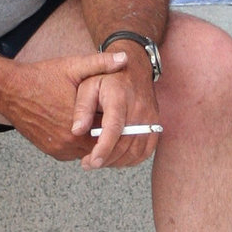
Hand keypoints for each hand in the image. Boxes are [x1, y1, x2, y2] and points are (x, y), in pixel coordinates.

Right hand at [0, 50, 127, 160]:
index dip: (120, 122)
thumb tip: (124, 58)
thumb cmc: (40, 78)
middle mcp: (69, 139)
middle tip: (113, 119)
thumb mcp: (72, 66)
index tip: (126, 114)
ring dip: (93, 139)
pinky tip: (81, 127)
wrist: (10, 90)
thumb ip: (100, 63)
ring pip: (87, 149)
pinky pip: (73, 152)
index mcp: (79, 120)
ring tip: (98, 122)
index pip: (111, 130)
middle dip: (107, 133)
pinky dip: (79, 143)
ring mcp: (59, 148)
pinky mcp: (51, 151)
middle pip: (100, 143)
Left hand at [77, 47, 160, 170]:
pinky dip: (131, 159)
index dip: (103, 148)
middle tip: (87, 164)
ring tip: (99, 161)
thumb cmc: (107, 77)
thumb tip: (76, 131)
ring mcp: (150, 118)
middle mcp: (138, 109)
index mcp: (119, 97)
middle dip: (105, 159)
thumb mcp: (88, 85)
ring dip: (116, 162)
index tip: (91, 162)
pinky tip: (116, 158)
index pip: (114, 128)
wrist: (134, 67)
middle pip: (124, 144)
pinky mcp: (155, 125)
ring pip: (135, 151)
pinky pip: (146, 150)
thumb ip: (82, 107)